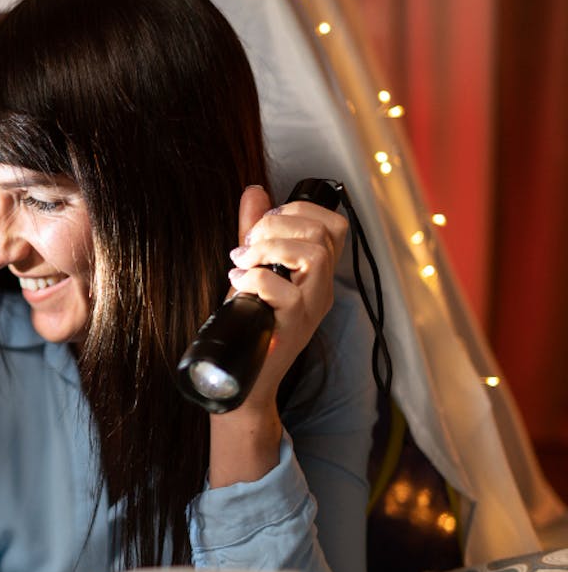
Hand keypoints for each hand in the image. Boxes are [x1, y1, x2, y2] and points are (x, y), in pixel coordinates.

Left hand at [224, 184, 347, 409]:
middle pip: (324, 232)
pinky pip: (283, 290)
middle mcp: (321, 289)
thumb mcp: (251, 270)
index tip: (264, 224)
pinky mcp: (294, 326)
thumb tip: (255, 191)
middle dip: (278, 224)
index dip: (300, 211)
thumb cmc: (248, 325)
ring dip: (269, 248)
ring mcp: (312, 308)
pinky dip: (253, 279)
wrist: (242, 380)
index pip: (334, 225)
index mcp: (317, 273)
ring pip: (312, 255)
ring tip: (242, 264)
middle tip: (248, 246)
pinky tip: (236, 284)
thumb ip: (255, 232)